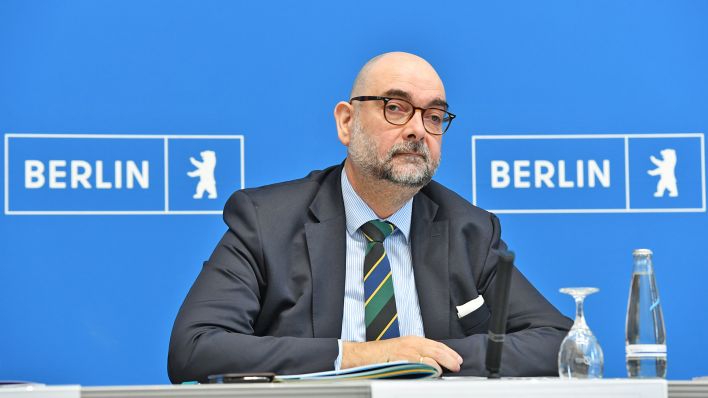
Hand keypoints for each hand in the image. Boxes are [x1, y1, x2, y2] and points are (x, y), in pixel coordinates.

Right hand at [341, 336, 462, 373]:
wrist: (363, 355)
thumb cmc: (381, 355)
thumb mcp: (402, 349)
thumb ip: (417, 353)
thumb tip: (433, 363)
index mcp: (414, 340)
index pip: (437, 345)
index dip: (449, 352)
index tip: (458, 359)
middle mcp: (412, 343)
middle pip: (438, 350)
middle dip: (450, 358)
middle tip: (458, 366)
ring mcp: (407, 351)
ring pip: (431, 358)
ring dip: (441, 365)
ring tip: (446, 371)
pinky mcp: (402, 360)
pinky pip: (420, 365)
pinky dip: (428, 369)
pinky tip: (433, 373)